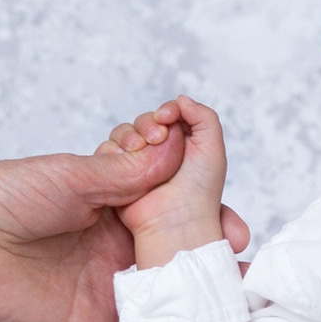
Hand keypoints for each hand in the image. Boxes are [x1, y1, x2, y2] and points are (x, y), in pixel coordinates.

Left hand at [0, 119, 247, 321]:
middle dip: (214, 285)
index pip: (181, 220)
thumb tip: (178, 153)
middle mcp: (116, 255)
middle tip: (249, 293)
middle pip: (177, 275)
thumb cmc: (1, 191)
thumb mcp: (73, 175)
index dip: (213, 227)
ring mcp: (100, 297)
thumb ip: (128, 174)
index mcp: (120, 211)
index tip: (238, 237)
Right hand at [103, 94, 229, 266]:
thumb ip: (204, 117)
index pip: (170, 114)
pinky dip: (113, 149)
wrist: (174, 222)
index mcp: (184, 144)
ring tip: (138, 150)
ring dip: (129, 135)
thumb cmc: (199, 190)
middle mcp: (162, 153)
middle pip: (145, 121)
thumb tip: (180, 99)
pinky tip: (125, 158)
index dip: (167, 110)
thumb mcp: (212, 148)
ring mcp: (139, 164)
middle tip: (156, 139)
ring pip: (125, 133)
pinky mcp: (120, 174)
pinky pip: (108, 150)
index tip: (166, 117)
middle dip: (147, 123)